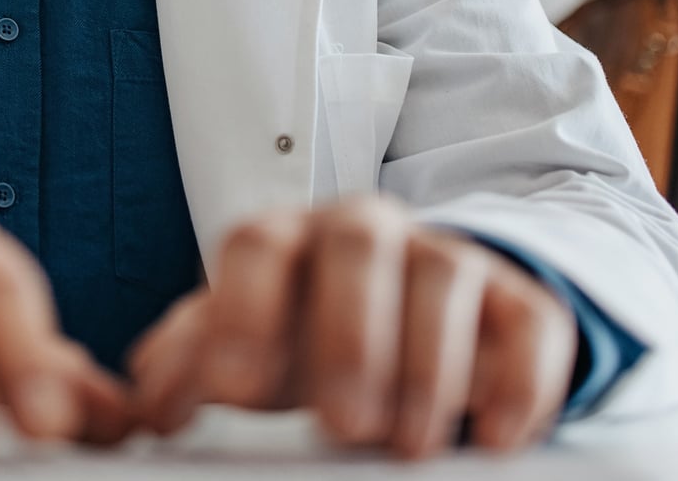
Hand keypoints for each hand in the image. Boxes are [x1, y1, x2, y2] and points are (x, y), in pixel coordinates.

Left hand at [128, 195, 576, 458]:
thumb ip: (188, 365)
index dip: (242, 310)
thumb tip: (145, 406)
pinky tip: (494, 437)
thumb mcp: (244, 345)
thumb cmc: (301, 333)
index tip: (234, 391)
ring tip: (407, 446)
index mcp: (286, 239)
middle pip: (358, 242)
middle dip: (350, 332)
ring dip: (429, 365)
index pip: (256, 241)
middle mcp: (365, 231)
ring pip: (447, 273)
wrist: (401, 314)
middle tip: (342, 423)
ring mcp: (446, 256)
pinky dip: (520, 379)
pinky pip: (531, 319)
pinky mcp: (516, 300)